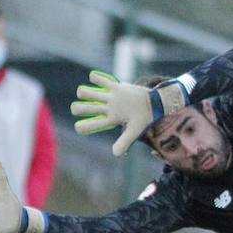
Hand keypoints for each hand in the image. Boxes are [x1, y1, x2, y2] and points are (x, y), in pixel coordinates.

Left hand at [70, 70, 186, 156]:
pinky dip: (95, 78)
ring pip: (88, 93)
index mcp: (110, 120)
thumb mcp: (134, 131)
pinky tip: (95, 79)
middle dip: (79, 108)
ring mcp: (110, 97)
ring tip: (87, 94)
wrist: (154, 104)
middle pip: (84, 109)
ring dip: (84, 93)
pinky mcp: (116, 87)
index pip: (91, 125)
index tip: (79, 126)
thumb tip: (116, 154)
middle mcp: (107, 109)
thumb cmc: (143, 119)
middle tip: (78, 109)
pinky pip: (100, 80)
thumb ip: (125, 142)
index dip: (82, 126)